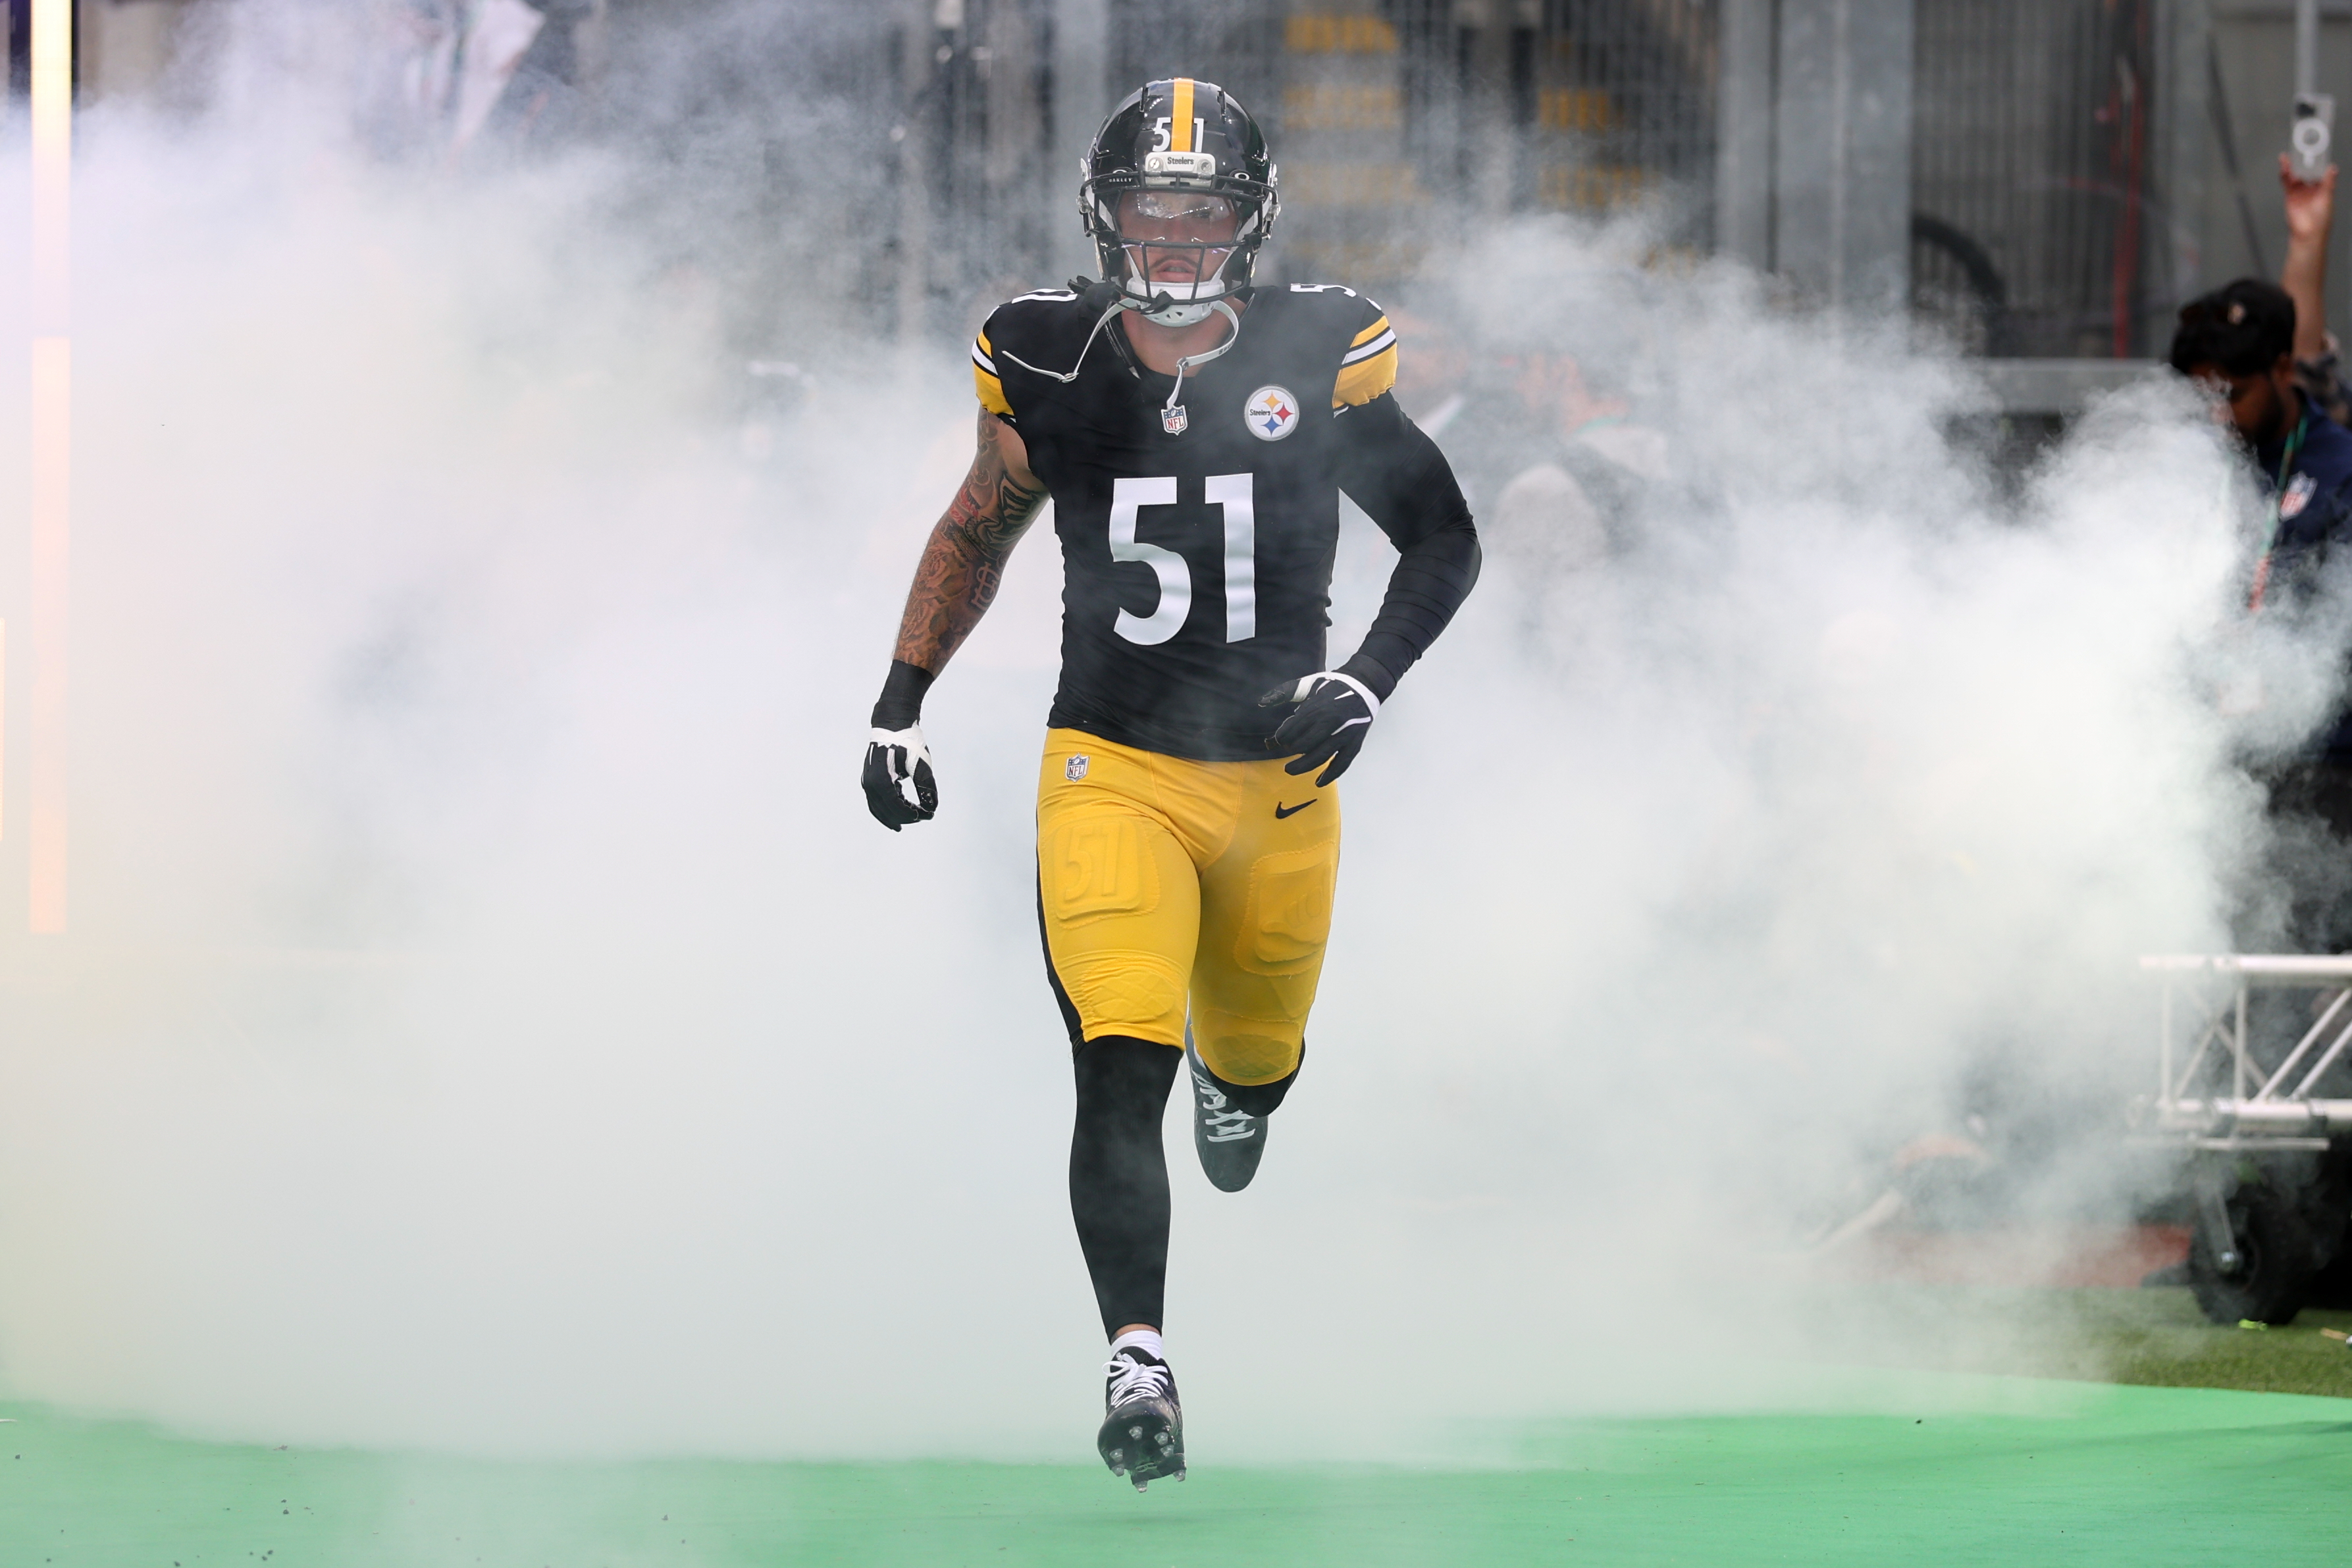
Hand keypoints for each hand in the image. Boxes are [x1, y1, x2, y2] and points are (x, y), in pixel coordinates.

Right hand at [863, 725, 937, 829]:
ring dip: (893, 817)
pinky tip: (897, 812)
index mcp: (881, 780)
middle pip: (885, 811)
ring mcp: (867, 781)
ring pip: (877, 808)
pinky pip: (875, 801)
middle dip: (905, 818)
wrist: (892, 723)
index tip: (927, 815)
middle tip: (923, 817)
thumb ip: (926, 787)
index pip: (896, 807)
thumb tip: (932, 807)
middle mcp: (869, 783)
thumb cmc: (907, 741)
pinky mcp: (869, 779)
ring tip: (907, 822)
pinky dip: (886, 809)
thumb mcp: (920, 764)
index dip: (912, 815)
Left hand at [1258, 671, 1380, 785]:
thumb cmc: (1333, 687)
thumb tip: (1264, 700)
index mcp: (1317, 708)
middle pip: (1305, 744)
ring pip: (1321, 756)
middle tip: (1285, 755)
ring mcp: (1343, 734)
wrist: (1363, 687)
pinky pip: (1342, 763)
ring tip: (1290, 770)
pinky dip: (1330, 775)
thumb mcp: (1309, 684)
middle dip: (1291, 752)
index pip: (1293, 728)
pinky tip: (1319, 782)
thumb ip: (1287, 692)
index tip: (1279, 740)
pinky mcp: (1354, 743)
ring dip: (1303, 766)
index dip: (1283, 737)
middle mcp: (1330, 722)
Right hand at [2282, 152, 2337, 244]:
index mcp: (2322, 187)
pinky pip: (2286, 183)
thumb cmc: (2321, 219)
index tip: (2315, 152)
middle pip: (2304, 171)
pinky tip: (2284, 167)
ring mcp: (2299, 192)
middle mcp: (2310, 188)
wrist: (2308, 233)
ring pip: (2294, 175)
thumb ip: (2328, 182)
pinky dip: (2284, 175)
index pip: (2318, 171)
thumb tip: (2332, 168)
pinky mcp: (2290, 196)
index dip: (2316, 162)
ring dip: (2291, 167)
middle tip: (2299, 151)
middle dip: (2302, 162)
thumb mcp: (2328, 197)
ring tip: (2289, 157)